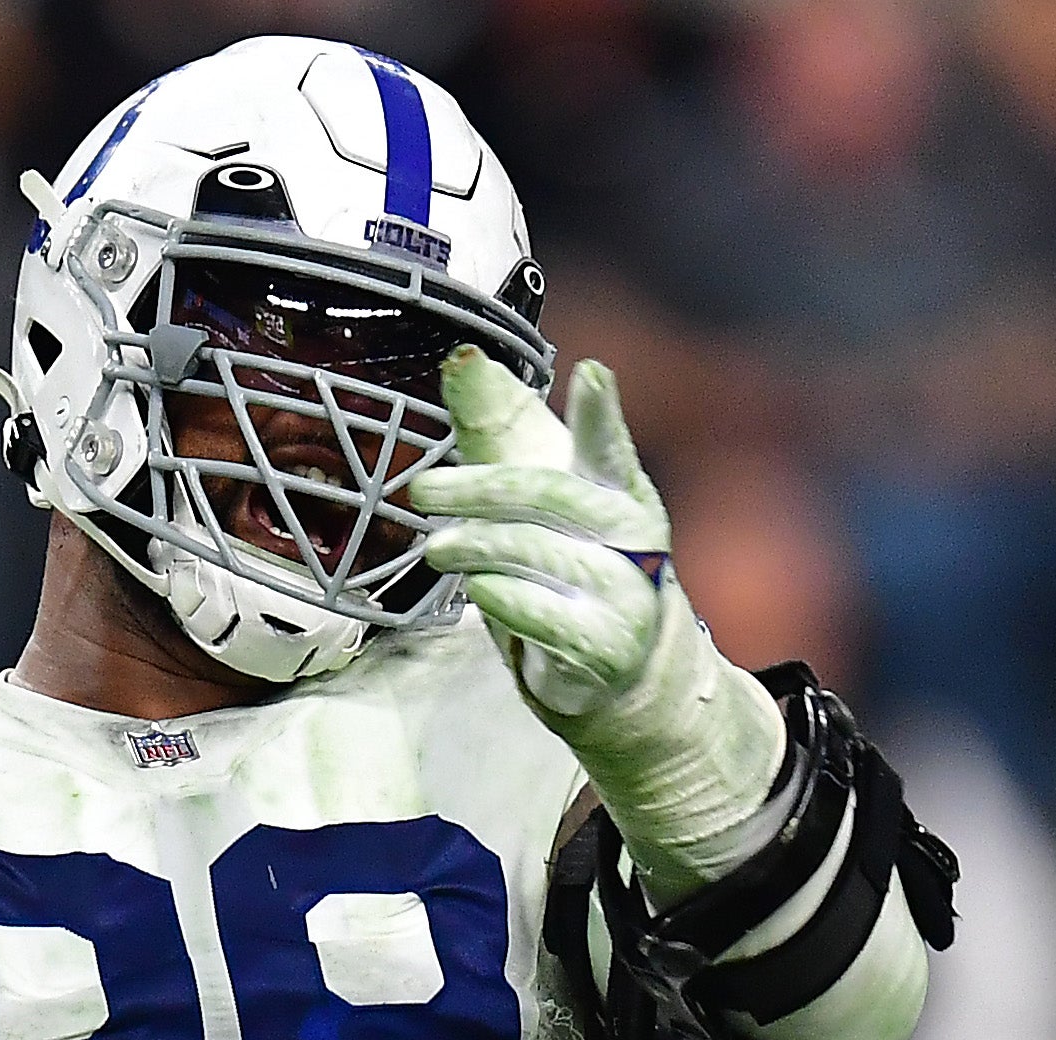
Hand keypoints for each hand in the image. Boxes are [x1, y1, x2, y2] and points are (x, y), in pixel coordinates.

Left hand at [412, 350, 684, 711]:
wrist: (616, 663)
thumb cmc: (569, 560)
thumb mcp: (536, 491)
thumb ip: (501, 429)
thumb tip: (461, 360)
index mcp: (620, 489)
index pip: (608, 445)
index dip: (599, 412)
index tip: (592, 374)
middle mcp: (633, 535)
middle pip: (548, 494)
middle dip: (476, 488)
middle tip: (421, 489)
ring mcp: (627, 592)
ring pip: (535, 552)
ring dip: (474, 546)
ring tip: (436, 549)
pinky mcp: (606, 645)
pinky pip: (544, 615)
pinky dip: (501, 597)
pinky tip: (477, 589)